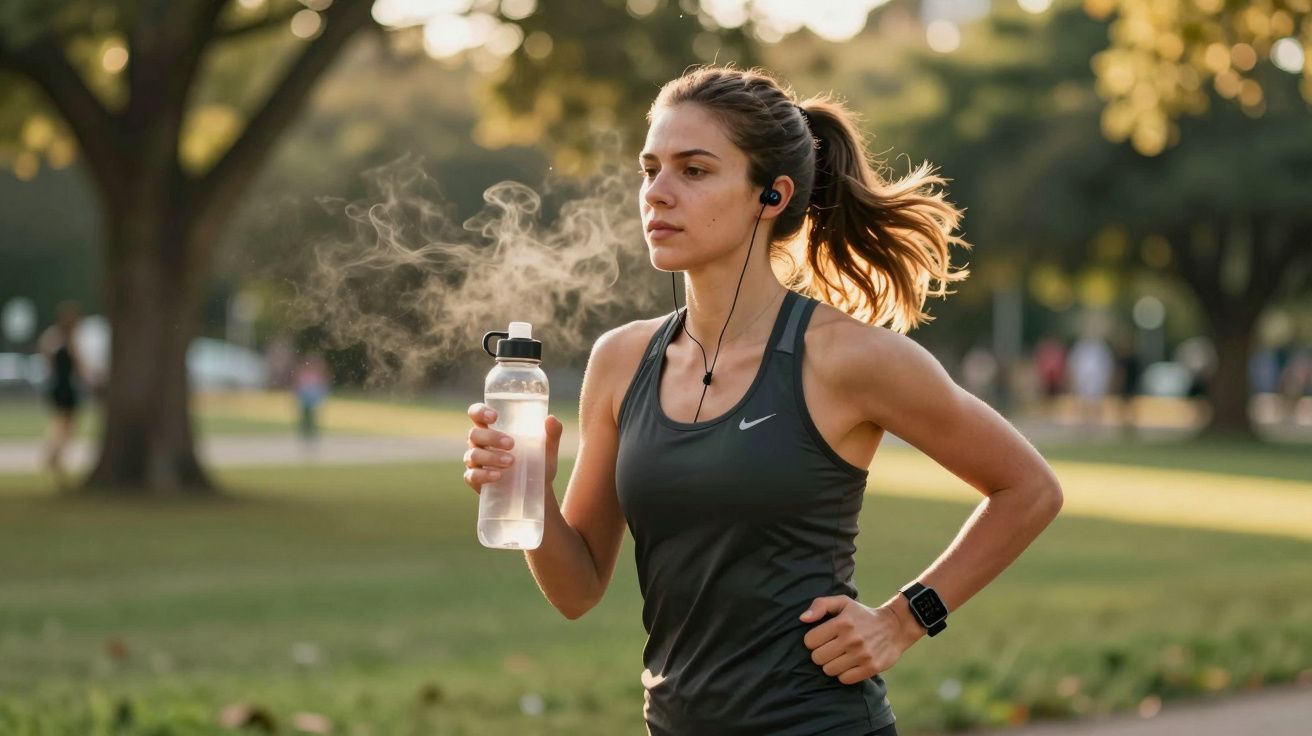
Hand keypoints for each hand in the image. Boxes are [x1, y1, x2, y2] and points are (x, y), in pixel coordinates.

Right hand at [463, 403, 563, 495]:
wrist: (538, 491)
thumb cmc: (539, 463)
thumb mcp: (548, 449)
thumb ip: (552, 433)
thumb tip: (551, 419)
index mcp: (492, 429)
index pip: (477, 414)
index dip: (480, 411)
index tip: (495, 416)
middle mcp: (480, 443)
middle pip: (475, 434)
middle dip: (492, 437)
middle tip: (512, 444)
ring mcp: (476, 462)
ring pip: (474, 455)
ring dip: (491, 457)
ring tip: (511, 462)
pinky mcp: (476, 480)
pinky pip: (472, 476)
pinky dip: (484, 475)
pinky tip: (498, 476)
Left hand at [799, 595, 916, 684]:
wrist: (895, 626)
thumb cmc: (862, 615)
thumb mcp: (843, 602)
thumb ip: (820, 605)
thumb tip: (803, 619)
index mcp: (842, 622)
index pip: (809, 641)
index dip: (812, 640)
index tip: (822, 638)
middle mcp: (851, 639)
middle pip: (817, 658)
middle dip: (820, 654)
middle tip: (830, 649)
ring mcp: (862, 655)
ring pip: (829, 670)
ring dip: (831, 665)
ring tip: (839, 657)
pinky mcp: (871, 668)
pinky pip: (845, 679)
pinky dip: (844, 674)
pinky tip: (849, 665)